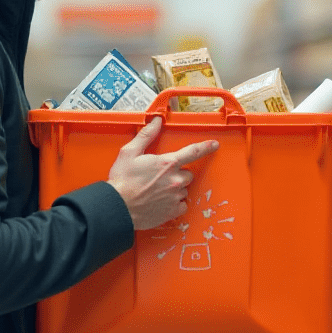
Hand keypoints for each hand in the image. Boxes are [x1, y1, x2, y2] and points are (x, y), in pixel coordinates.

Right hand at [108, 117, 218, 231]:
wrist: (117, 206)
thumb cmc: (122, 180)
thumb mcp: (130, 152)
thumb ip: (146, 135)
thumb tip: (156, 121)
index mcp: (167, 163)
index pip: (193, 152)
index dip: (206, 147)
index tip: (214, 145)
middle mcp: (175, 180)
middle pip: (187, 174)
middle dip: (178, 174)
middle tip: (161, 177)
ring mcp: (175, 196)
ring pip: (183, 190)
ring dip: (175, 189)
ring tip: (157, 191)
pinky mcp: (172, 211)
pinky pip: (181, 205)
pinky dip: (174, 204)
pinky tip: (161, 202)